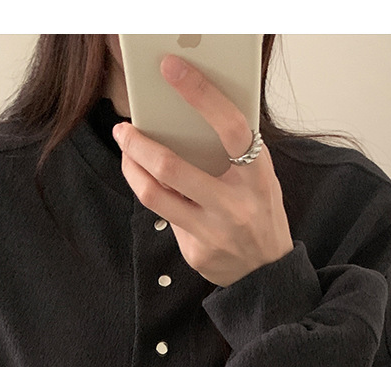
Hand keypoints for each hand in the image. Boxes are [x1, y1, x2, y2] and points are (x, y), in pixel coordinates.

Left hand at [112, 53, 293, 286]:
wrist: (267, 273)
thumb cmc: (260, 212)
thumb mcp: (260, 178)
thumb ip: (234, 154)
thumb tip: (186, 118)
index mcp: (257, 175)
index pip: (230, 126)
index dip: (200, 93)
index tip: (171, 68)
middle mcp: (235, 204)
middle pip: (171, 167)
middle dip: (137, 144)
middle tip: (123, 129)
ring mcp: (214, 231)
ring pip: (154, 196)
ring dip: (131, 170)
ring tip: (126, 154)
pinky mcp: (196, 252)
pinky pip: (166, 219)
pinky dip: (159, 200)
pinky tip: (156, 190)